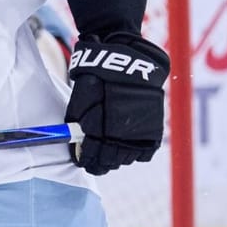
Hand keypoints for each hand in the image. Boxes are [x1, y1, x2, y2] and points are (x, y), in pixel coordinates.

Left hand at [65, 32, 169, 174]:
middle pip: (109, 162)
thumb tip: (74, 146)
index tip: (84, 162)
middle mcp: (119, 136)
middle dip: (100, 164)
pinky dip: (136, 153)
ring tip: (111, 154)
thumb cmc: (99, 79)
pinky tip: (129, 147)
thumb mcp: (80, 100)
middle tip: (96, 162)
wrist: (129, 63)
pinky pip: (145, 153)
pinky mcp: (152, 130)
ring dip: (117, 159)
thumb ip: (76, 124)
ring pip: (126, 160)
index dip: (86, 161)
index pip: (90, 157)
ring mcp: (137, 134)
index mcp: (98, 130)